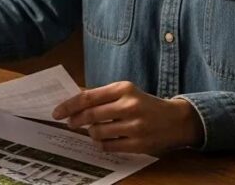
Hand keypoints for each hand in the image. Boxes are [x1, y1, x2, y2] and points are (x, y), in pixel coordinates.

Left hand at [52, 81, 203, 153]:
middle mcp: (130, 105)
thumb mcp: (124, 92)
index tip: (57, 112)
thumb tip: (72, 101)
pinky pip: (109, 146)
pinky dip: (101, 144)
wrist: (177, 120)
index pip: (87, 97)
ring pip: (98, 132)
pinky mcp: (140, 143)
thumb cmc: (143, 104)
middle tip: (70, 124)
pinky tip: (103, 140)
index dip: (68, 106)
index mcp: (123, 89)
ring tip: (93, 130)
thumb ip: (100, 96)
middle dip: (75, 121)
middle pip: (90, 115)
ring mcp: (136, 126)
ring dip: (90, 133)